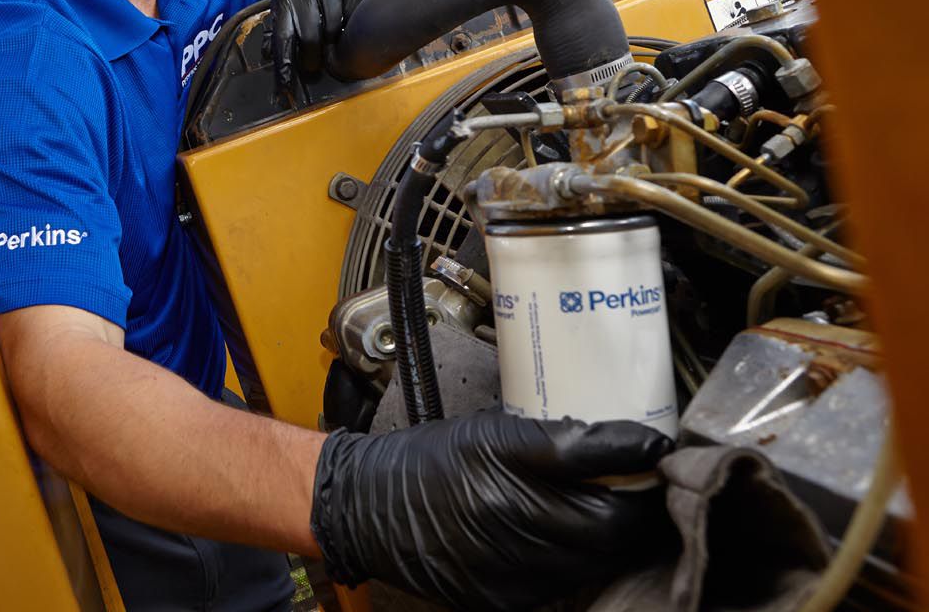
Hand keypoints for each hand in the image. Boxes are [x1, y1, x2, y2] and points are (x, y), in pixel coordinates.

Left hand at [271, 0, 378, 94]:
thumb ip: (282, 12)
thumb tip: (270, 50)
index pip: (282, 33)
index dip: (284, 63)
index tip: (285, 86)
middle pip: (310, 37)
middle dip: (312, 60)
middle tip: (316, 69)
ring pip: (334, 30)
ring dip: (333, 45)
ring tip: (333, 49)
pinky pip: (354, 16)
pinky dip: (351, 27)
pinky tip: (349, 28)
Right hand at [310, 410, 673, 610]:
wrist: (368, 508)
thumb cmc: (428, 463)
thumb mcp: (494, 432)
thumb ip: (565, 439)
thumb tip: (635, 443)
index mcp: (517, 485)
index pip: (615, 492)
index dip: (646, 473)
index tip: (658, 454)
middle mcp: (517, 536)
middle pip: (614, 535)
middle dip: (637, 511)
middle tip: (642, 484)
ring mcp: (511, 577)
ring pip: (595, 564)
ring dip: (610, 539)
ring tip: (606, 507)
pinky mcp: (503, 602)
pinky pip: (563, 585)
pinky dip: (576, 562)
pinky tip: (564, 537)